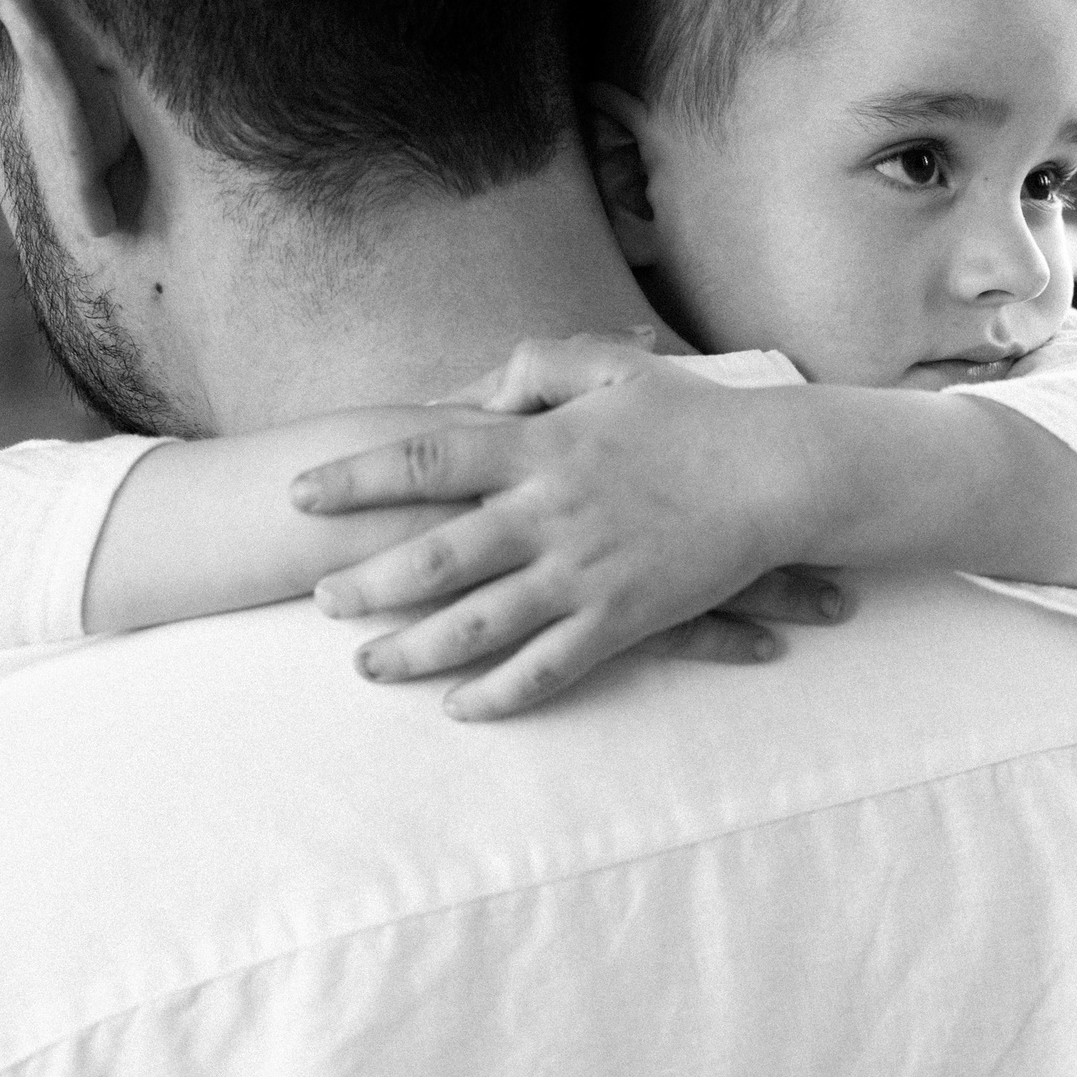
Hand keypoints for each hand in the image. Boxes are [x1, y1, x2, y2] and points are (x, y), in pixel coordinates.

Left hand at [291, 335, 850, 719]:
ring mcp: (586, 570)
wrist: (779, 471)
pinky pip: (551, 666)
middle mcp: (551, 512)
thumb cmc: (694, 416)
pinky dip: (502, 692)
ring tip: (368, 667)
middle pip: (435, 555)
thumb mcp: (611, 370)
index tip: (297, 494)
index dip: (355, 478)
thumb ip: (534, 369)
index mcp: (541, 447)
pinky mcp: (625, 618)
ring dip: (417, 650)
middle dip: (367, 583)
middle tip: (318, 601)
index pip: (424, 459)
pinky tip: (462, 707)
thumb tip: (462, 392)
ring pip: (481, 624)